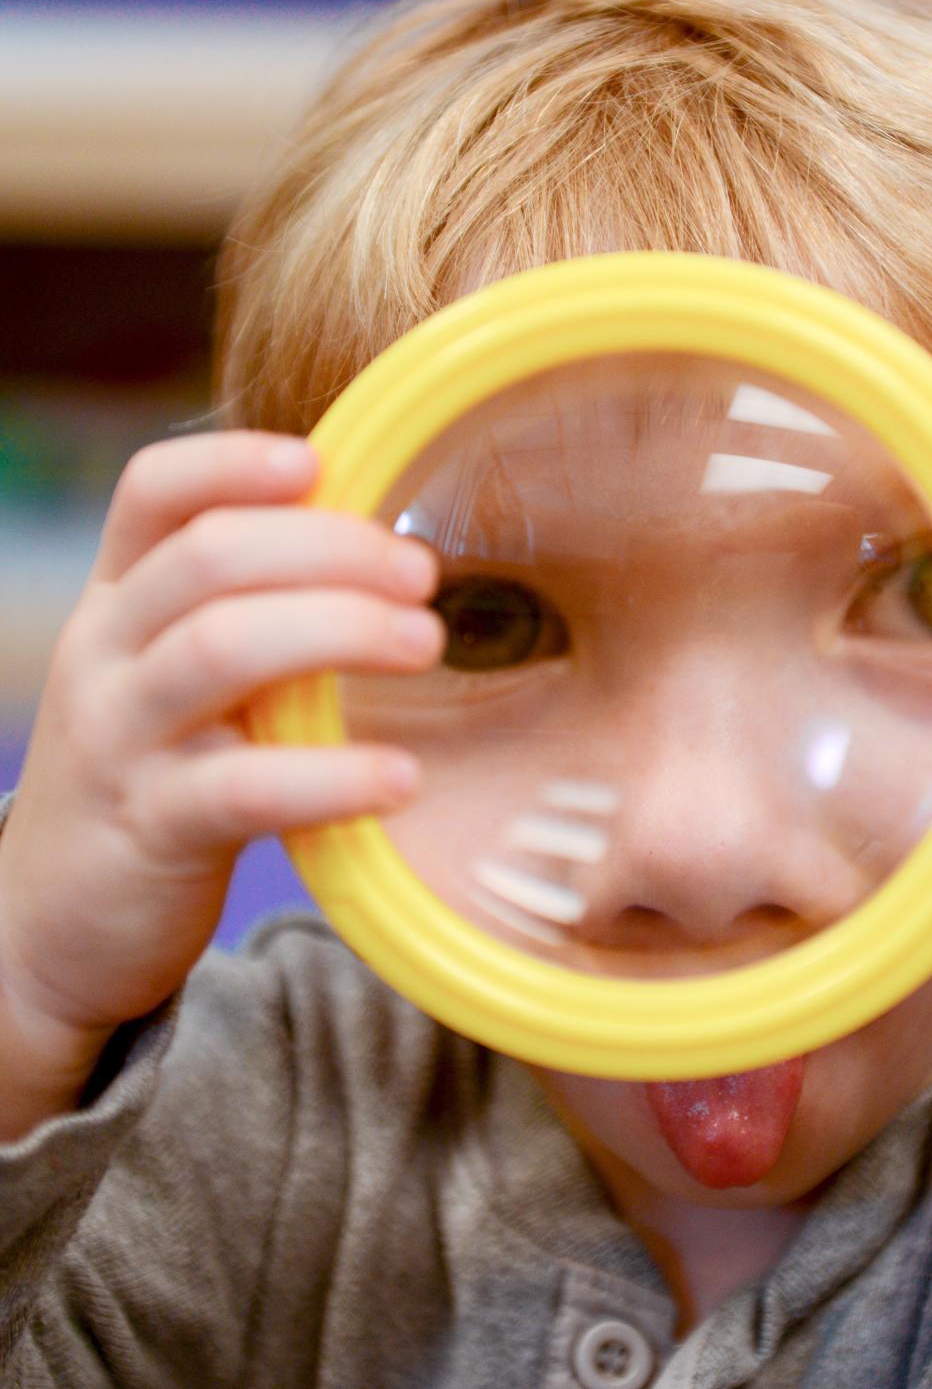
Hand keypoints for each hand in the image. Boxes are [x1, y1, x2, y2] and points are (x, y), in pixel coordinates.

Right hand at [0, 433, 443, 1048]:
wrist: (49, 927)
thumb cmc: (153, 779)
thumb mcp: (174, 681)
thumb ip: (248, 617)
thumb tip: (384, 552)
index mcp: (117, 603)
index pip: (153, 493)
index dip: (235, 462)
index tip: (323, 461)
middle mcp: (105, 656)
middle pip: (207, 558)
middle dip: (328, 549)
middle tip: (420, 576)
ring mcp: (121, 742)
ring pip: (220, 649)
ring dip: (338, 631)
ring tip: (425, 643)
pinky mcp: (151, 830)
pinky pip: (244, 786)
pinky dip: (332, 774)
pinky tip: (401, 777)